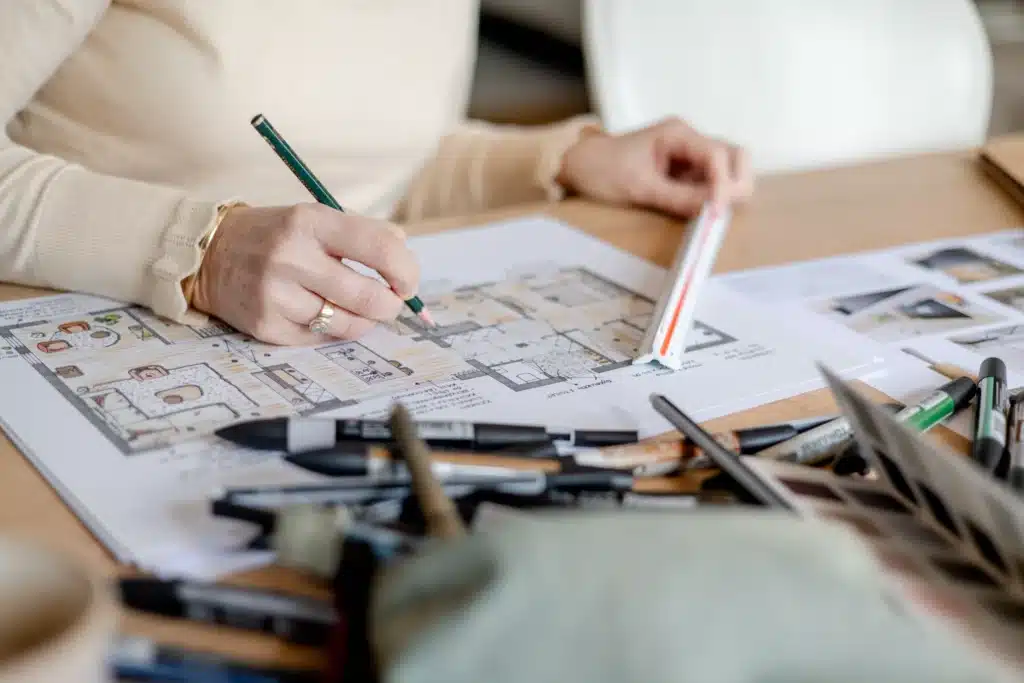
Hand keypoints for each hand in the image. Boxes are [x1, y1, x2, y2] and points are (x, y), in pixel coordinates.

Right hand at [192, 204, 419, 344]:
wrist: (208, 254)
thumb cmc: (276, 235)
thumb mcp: (315, 217)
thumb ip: (364, 232)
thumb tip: (405, 258)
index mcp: (310, 221)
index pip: (380, 248)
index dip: (406, 271)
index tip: (408, 282)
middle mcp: (291, 257)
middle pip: (368, 297)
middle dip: (390, 306)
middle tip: (390, 304)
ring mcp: (276, 295)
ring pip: (348, 325)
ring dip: (363, 321)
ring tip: (356, 309)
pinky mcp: (266, 326)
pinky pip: (321, 339)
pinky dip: (331, 331)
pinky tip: (319, 314)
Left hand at [557, 117, 753, 216]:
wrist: (580, 167)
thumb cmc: (603, 169)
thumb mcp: (638, 187)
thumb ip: (677, 198)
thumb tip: (711, 211)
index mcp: (678, 133)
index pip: (718, 154)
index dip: (724, 184)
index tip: (717, 211)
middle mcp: (690, 141)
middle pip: (735, 156)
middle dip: (737, 184)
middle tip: (723, 212)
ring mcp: (690, 157)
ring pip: (728, 170)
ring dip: (728, 192)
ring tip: (711, 215)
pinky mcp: (686, 173)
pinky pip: (711, 184)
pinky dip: (713, 199)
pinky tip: (702, 213)